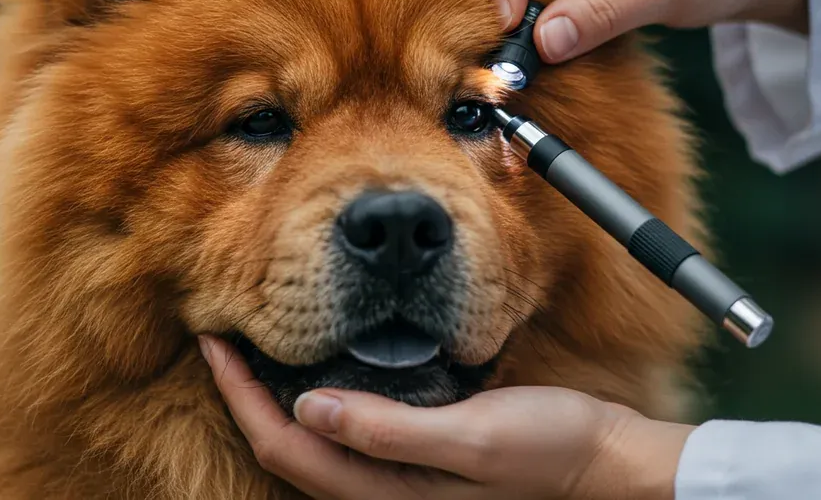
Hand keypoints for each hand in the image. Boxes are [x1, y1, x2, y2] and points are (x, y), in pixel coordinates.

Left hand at [199, 335, 694, 499]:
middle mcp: (383, 490)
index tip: (216, 341)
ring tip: (254, 346)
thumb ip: (391, 430)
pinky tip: (317, 364)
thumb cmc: (549, 448)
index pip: (288, 446)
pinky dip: (316, 396)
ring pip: (311, 440)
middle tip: (223, 335)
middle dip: (244, 394)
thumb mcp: (473, 435)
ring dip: (274, 395)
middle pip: (288, 446)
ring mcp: (397, 475)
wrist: (604, 462)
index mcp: (387, 492)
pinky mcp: (414, 452)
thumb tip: (311, 408)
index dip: (241, 397)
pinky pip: (345, 429)